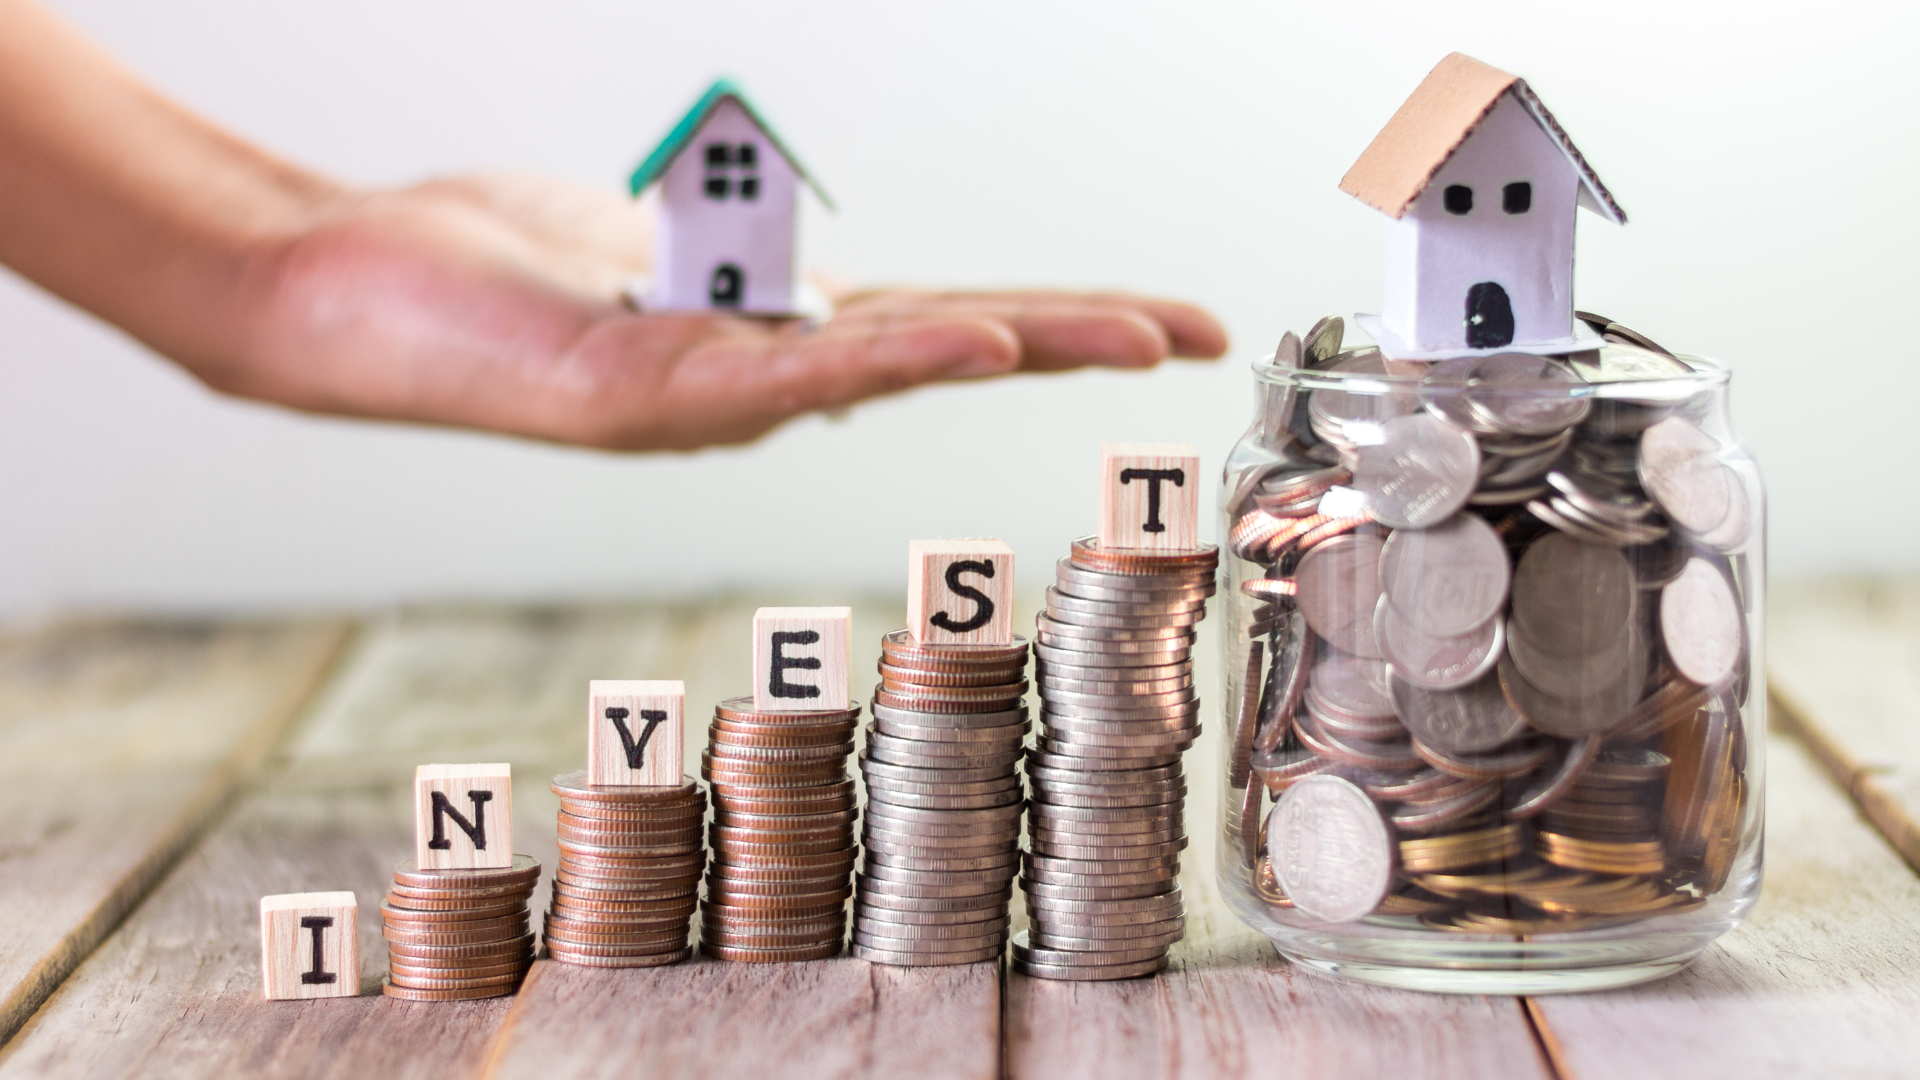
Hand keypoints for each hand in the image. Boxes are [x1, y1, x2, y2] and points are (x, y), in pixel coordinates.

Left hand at [230, 174, 1226, 449]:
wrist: (348, 296)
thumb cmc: (487, 270)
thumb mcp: (645, 248)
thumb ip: (739, 258)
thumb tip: (811, 272)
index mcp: (773, 340)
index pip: (949, 319)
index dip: (1058, 315)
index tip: (1158, 314)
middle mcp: (761, 381)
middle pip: (955, 343)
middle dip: (1086, 338)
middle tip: (1206, 331)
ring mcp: (713, 398)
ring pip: (896, 363)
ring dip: (1026, 342)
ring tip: (1137, 333)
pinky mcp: (648, 395)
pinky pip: (788, 372)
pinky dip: (893, 357)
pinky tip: (977, 344)